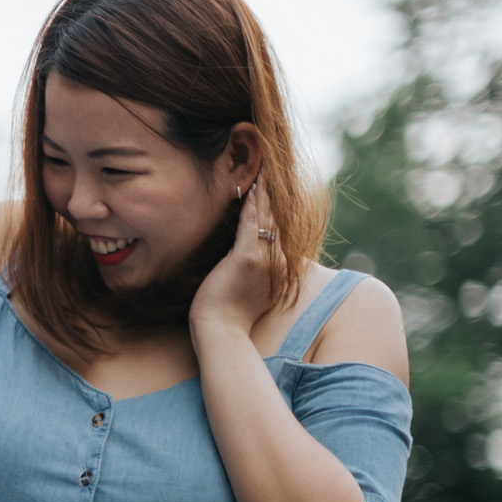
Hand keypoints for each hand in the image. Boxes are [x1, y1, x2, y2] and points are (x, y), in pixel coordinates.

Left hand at [191, 175, 276, 339]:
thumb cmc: (229, 315)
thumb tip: (247, 264)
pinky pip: (251, 223)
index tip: (275, 189)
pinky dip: (252, 204)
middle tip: (273, 170)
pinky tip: (253, 187)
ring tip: (264, 171)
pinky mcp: (247, 257)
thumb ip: (255, 273)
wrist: (222, 332)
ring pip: (267, 218)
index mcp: (279, 267)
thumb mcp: (249, 290)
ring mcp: (264, 258)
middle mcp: (277, 260)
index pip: (280, 230)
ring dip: (265, 193)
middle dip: (274, 195)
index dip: (278, 208)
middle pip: (278, 219)